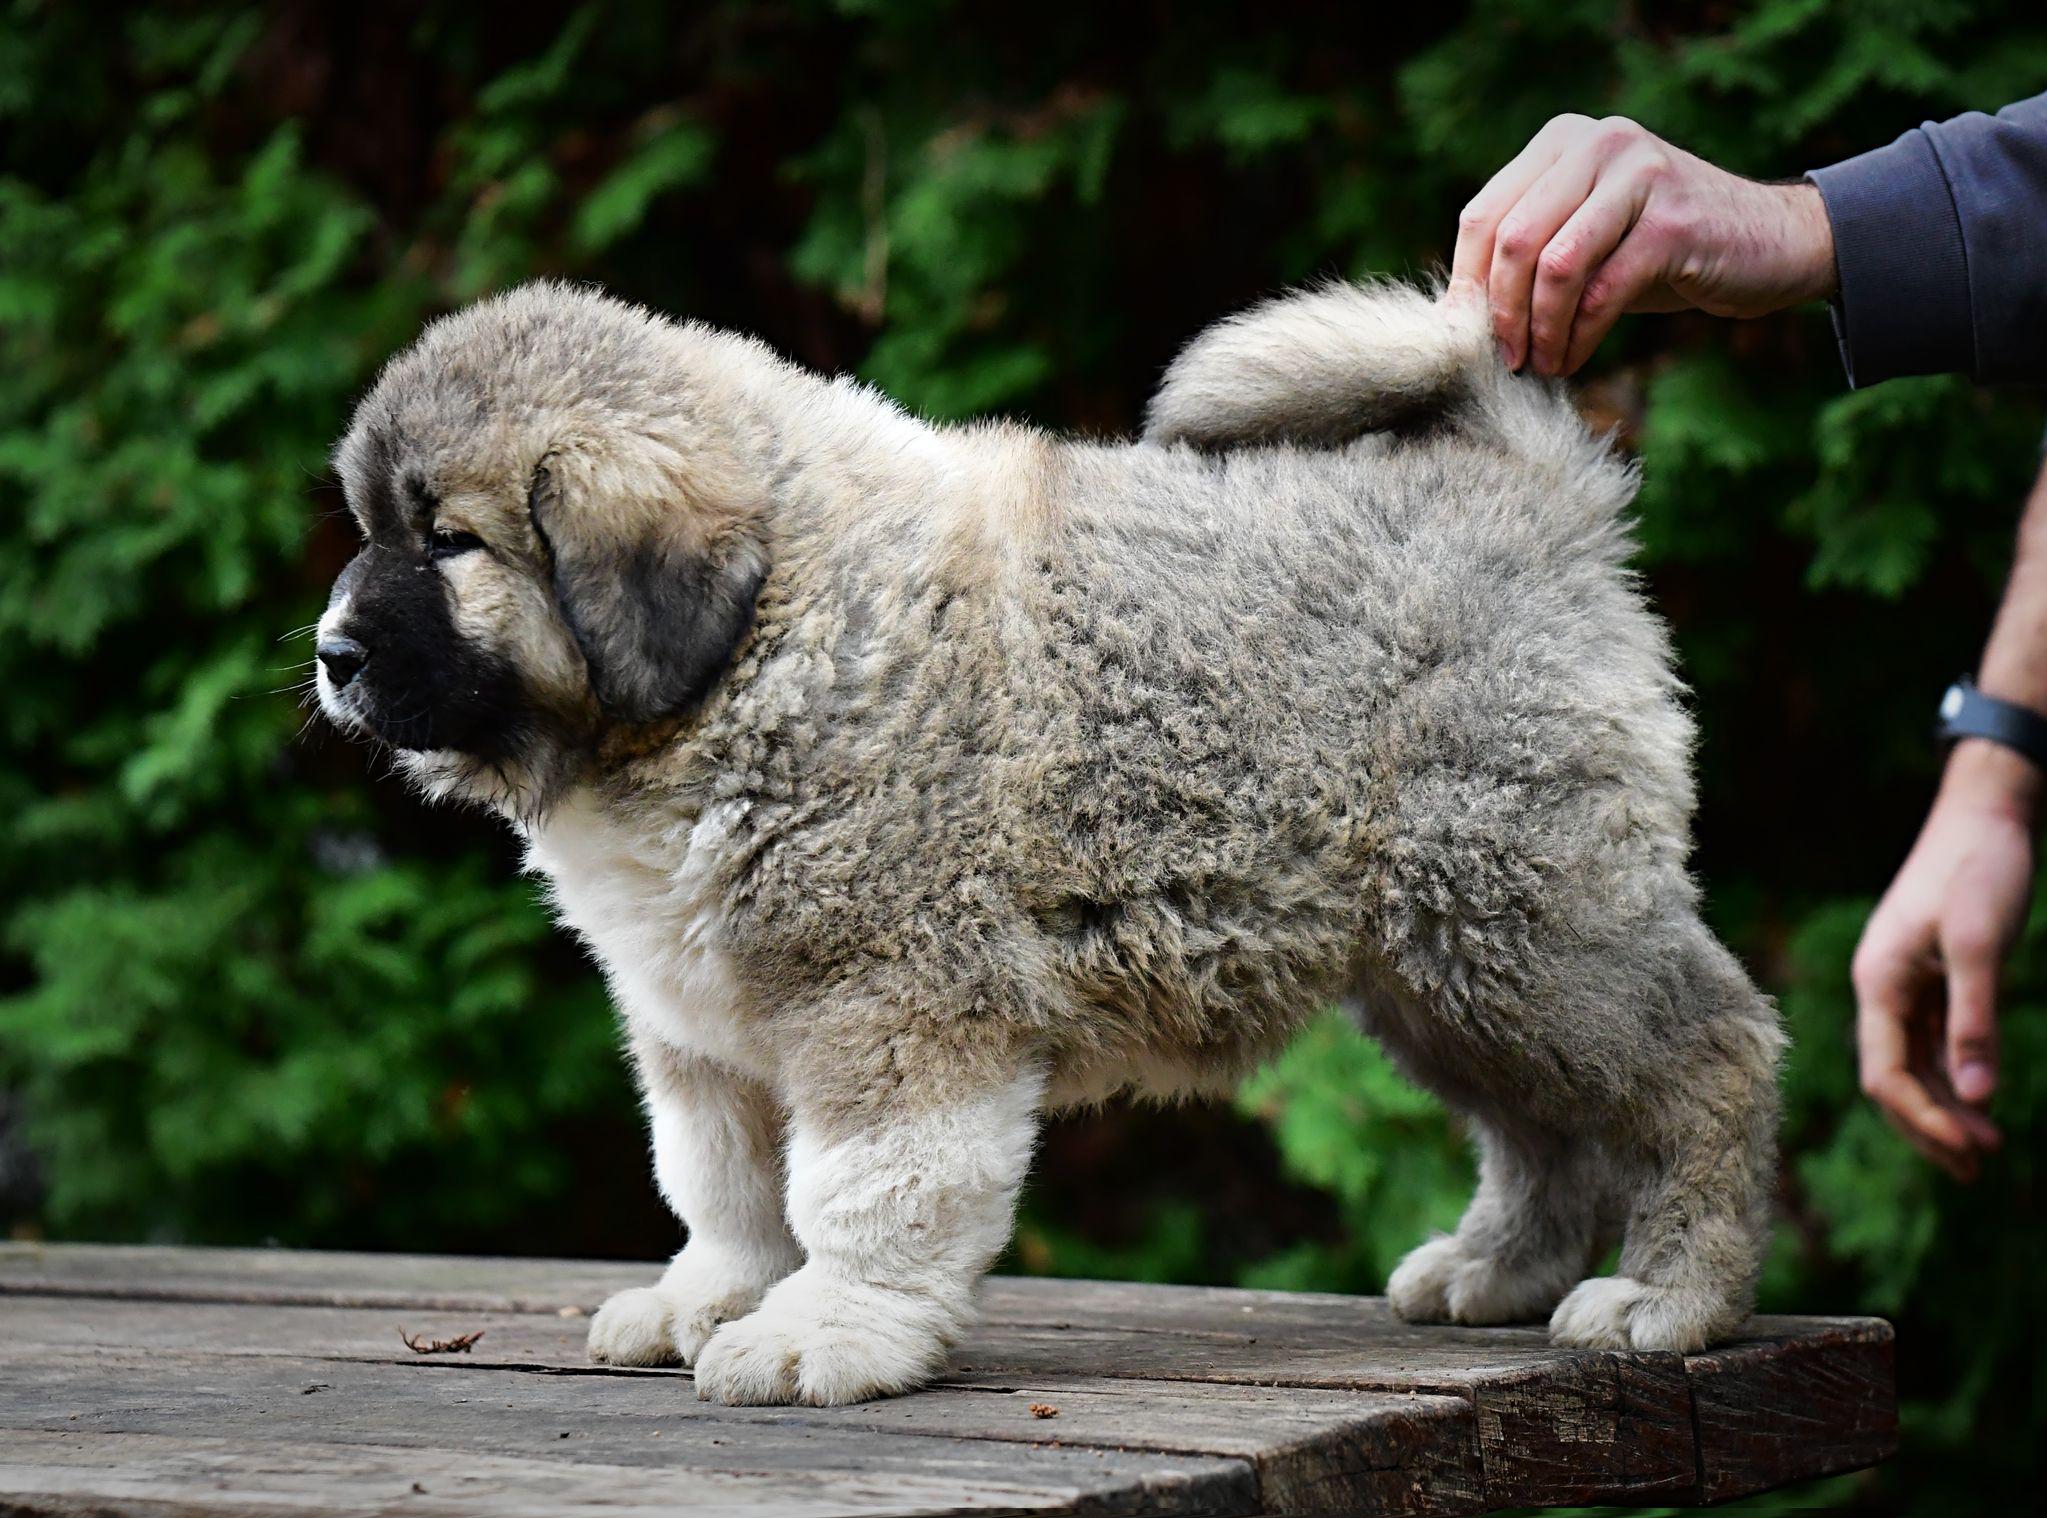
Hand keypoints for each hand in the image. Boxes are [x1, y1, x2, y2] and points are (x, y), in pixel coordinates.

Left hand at [1450, 114, 1837, 376]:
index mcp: (1562, 141)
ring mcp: (1639, 175)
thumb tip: (1454, 315)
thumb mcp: (1584, 236)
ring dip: (1538, 329)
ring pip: (1553, 266)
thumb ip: (1526, 253)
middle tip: (1505, 359)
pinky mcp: (1673, 221)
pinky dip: (1579, 337)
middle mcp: (1598, 143)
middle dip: (1500, 312)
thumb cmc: (1659, 249)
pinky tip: (1573, 359)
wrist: (1769, 244)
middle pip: (1512, 240)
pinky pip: (1602, 292)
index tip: (1466, 336)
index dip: (1467, 284)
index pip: (1484, 215)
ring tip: (1539, 363)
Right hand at [1850, 740, 2036, 1179]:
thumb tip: (1977, 1098)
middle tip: (1980, 1170)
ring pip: (1912, 1063)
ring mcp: (1904, 983)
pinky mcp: (1930, 975)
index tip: (1973, 1153)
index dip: (1923, 1120)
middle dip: (1931, 1128)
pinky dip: (1953, 1075)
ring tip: (1986, 1149)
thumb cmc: (1980, 869)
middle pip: (1892, 1078)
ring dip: (1944, 1108)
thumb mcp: (1982, 946)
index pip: (1885, 1073)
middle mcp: (1882, 988)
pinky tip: (1981, 1097)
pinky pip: (1932, 1041)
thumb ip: (1975, 1022)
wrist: (1986, 812)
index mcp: (1880, 982)